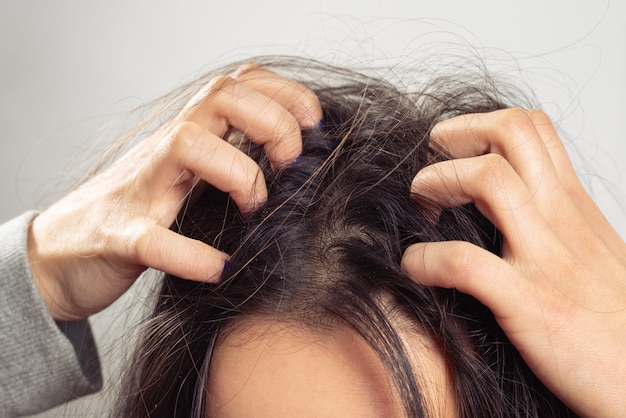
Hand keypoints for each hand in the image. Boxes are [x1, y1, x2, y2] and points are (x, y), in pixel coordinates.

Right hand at [27, 65, 321, 321]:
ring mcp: (139, 191)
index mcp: (187, 140)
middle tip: (290, 165)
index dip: (285, 95)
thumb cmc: (135, 217)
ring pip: (186, 144)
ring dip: (238, 174)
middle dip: (271, 122)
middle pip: (220, 96)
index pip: (238, 85)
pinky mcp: (119, 238)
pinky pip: (154, 239)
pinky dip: (192, 255)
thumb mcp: (185, 183)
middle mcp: (164, 153)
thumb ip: (226, 168)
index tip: (314, 126)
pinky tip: (219, 268)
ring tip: (254, 211)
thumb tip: (295, 175)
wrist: (61, 256)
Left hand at [401, 109, 625, 416]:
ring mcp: (546, 258)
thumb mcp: (591, 251)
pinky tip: (414, 267)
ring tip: (420, 207)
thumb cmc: (615, 321)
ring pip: (488, 178)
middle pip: (510, 132)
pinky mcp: (529, 304)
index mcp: (572, 205)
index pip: (532, 129)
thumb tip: (499, 210)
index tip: (450, 150)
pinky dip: (425, 259)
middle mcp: (561, 219)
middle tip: (429, 166)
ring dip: (437, 183)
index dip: (479, 124)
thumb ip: (551, 221)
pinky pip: (463, 263)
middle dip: (455, 135)